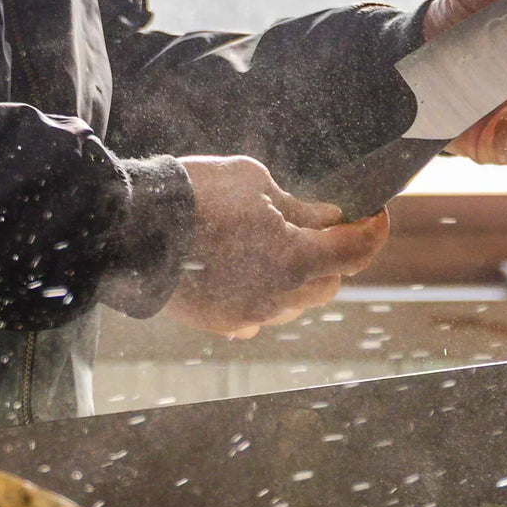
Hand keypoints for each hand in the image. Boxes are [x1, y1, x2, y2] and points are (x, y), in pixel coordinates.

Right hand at [162, 156, 387, 338]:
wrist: (130, 225)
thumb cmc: (197, 194)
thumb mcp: (259, 183)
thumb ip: (301, 207)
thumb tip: (329, 218)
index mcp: (294, 258)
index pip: (356, 252)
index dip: (374, 231)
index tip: (376, 215)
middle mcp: (277, 295)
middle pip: (329, 282)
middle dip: (334, 253)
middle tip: (324, 225)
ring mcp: (248, 314)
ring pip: (296, 301)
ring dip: (300, 275)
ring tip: (277, 243)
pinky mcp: (222, 322)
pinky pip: (261, 312)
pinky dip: (266, 291)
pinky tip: (249, 266)